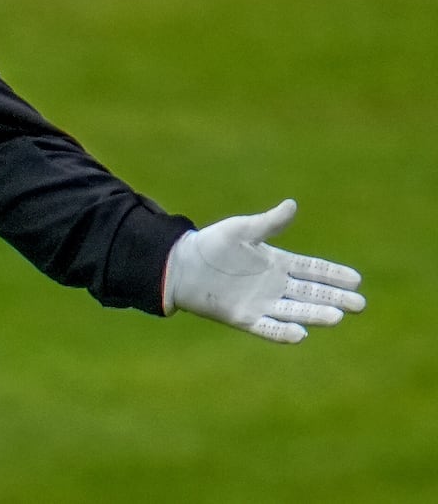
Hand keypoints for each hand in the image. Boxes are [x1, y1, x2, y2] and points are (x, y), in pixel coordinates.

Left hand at [163, 199, 364, 342]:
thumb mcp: (242, 230)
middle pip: (310, 294)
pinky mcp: (243, 317)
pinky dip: (282, 332)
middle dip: (335, 298)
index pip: (312, 270)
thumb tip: (292, 205)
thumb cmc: (212, 244)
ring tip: (337, 317)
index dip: (333, 275)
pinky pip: (267, 327)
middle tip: (359, 304)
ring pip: (294, 311)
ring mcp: (260, 303)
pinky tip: (300, 334)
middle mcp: (274, 286)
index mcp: (277, 263)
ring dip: (315, 315)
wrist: (181, 264)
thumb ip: (269, 223)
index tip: (356, 279)